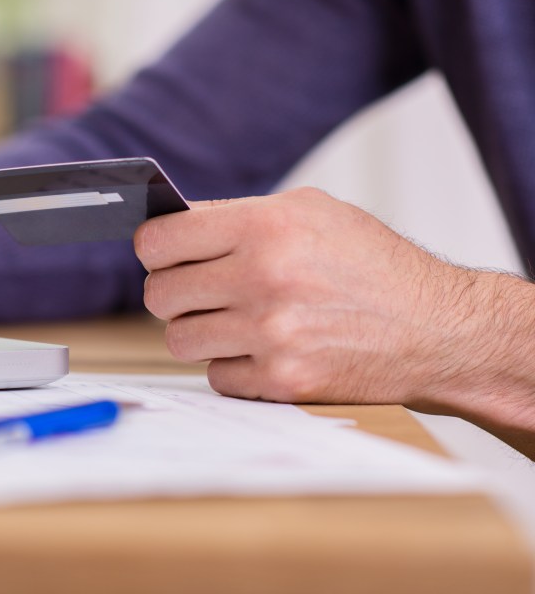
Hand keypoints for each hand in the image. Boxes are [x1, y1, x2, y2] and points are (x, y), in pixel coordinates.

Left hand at [133, 187, 512, 410]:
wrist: (439, 329)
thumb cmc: (373, 266)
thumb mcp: (311, 212)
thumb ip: (239, 217)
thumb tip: (171, 231)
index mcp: (265, 227)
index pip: (159, 241)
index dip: (154, 249)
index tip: (162, 255)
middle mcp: (264, 278)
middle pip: (159, 293)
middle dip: (173, 293)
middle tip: (198, 292)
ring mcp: (272, 334)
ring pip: (179, 339)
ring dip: (198, 333)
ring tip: (231, 322)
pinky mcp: (283, 381)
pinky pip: (216, 376)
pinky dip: (232, 367)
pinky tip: (263, 351)